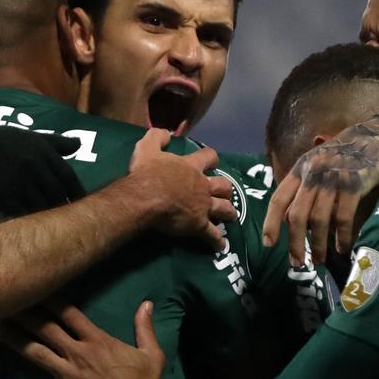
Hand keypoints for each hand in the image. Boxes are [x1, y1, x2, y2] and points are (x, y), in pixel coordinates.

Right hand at [0, 115, 85, 216]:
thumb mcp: (28, 136)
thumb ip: (55, 142)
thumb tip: (80, 144)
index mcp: (42, 151)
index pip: (68, 177)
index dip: (78, 193)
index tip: (81, 204)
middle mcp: (33, 166)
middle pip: (57, 194)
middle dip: (64, 207)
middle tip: (68, 219)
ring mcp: (18, 182)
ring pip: (41, 207)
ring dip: (47, 216)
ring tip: (50, 224)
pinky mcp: (2, 197)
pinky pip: (22, 214)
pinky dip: (28, 218)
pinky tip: (28, 222)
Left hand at [0, 302, 164, 378]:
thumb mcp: (152, 353)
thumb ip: (144, 327)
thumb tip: (147, 303)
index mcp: (98, 341)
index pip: (71, 314)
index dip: (52, 301)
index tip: (37, 290)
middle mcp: (78, 353)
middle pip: (47, 328)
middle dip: (27, 315)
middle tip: (7, 305)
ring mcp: (68, 375)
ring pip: (36, 353)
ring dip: (16, 341)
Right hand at [127, 129, 237, 249]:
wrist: (146, 198)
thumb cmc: (147, 173)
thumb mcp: (147, 148)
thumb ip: (157, 137)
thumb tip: (166, 132)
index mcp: (191, 167)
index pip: (208, 157)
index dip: (211, 158)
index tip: (212, 160)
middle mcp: (202, 186)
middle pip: (224, 185)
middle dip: (226, 189)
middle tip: (225, 192)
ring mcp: (203, 206)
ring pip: (224, 209)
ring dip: (229, 212)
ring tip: (231, 216)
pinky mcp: (198, 225)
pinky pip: (212, 235)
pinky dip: (217, 241)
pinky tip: (221, 246)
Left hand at [262, 118, 378, 263]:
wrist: (377, 137)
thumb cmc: (345, 154)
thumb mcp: (318, 164)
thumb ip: (304, 186)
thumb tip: (290, 220)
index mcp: (300, 170)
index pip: (278, 199)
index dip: (271, 223)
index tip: (268, 244)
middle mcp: (312, 174)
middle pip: (297, 215)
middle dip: (294, 243)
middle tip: (297, 263)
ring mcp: (333, 179)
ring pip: (318, 220)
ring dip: (317, 244)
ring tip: (319, 260)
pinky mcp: (354, 185)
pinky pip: (343, 217)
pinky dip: (341, 236)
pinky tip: (342, 248)